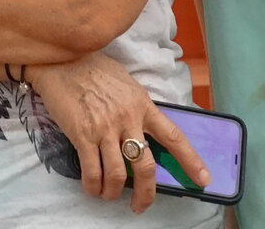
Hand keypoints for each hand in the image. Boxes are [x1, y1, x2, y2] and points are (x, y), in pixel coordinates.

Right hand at [27, 54, 208, 213]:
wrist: (60, 58)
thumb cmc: (93, 68)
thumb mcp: (126, 84)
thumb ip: (137, 108)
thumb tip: (143, 132)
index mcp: (143, 104)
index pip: (174, 137)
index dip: (191, 161)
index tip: (204, 179)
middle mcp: (128, 118)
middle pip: (146, 167)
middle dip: (146, 194)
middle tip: (140, 205)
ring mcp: (105, 128)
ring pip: (117, 175)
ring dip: (113, 192)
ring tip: (108, 195)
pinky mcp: (82, 134)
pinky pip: (92, 171)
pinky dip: (94, 186)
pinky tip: (93, 188)